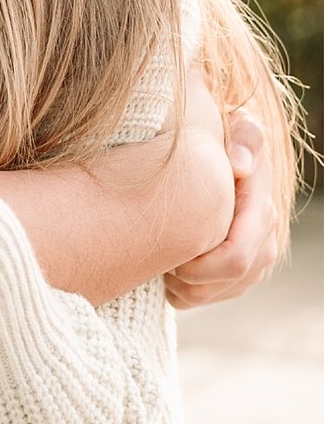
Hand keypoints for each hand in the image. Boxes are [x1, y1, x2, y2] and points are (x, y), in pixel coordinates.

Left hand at [167, 106, 282, 307]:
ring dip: (184, 287)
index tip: (169, 253)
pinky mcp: (240, 270)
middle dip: (189, 279)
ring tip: (158, 261)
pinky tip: (166, 270)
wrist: (220, 152)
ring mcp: (255, 257)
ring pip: (219, 293)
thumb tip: (240, 165)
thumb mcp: (234, 127)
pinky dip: (186, 292)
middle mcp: (264, 238)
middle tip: (157, 258)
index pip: (236, 258)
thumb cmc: (221, 137)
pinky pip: (213, 296)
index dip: (199, 266)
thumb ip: (243, 138)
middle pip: (227, 281)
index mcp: (260, 210)